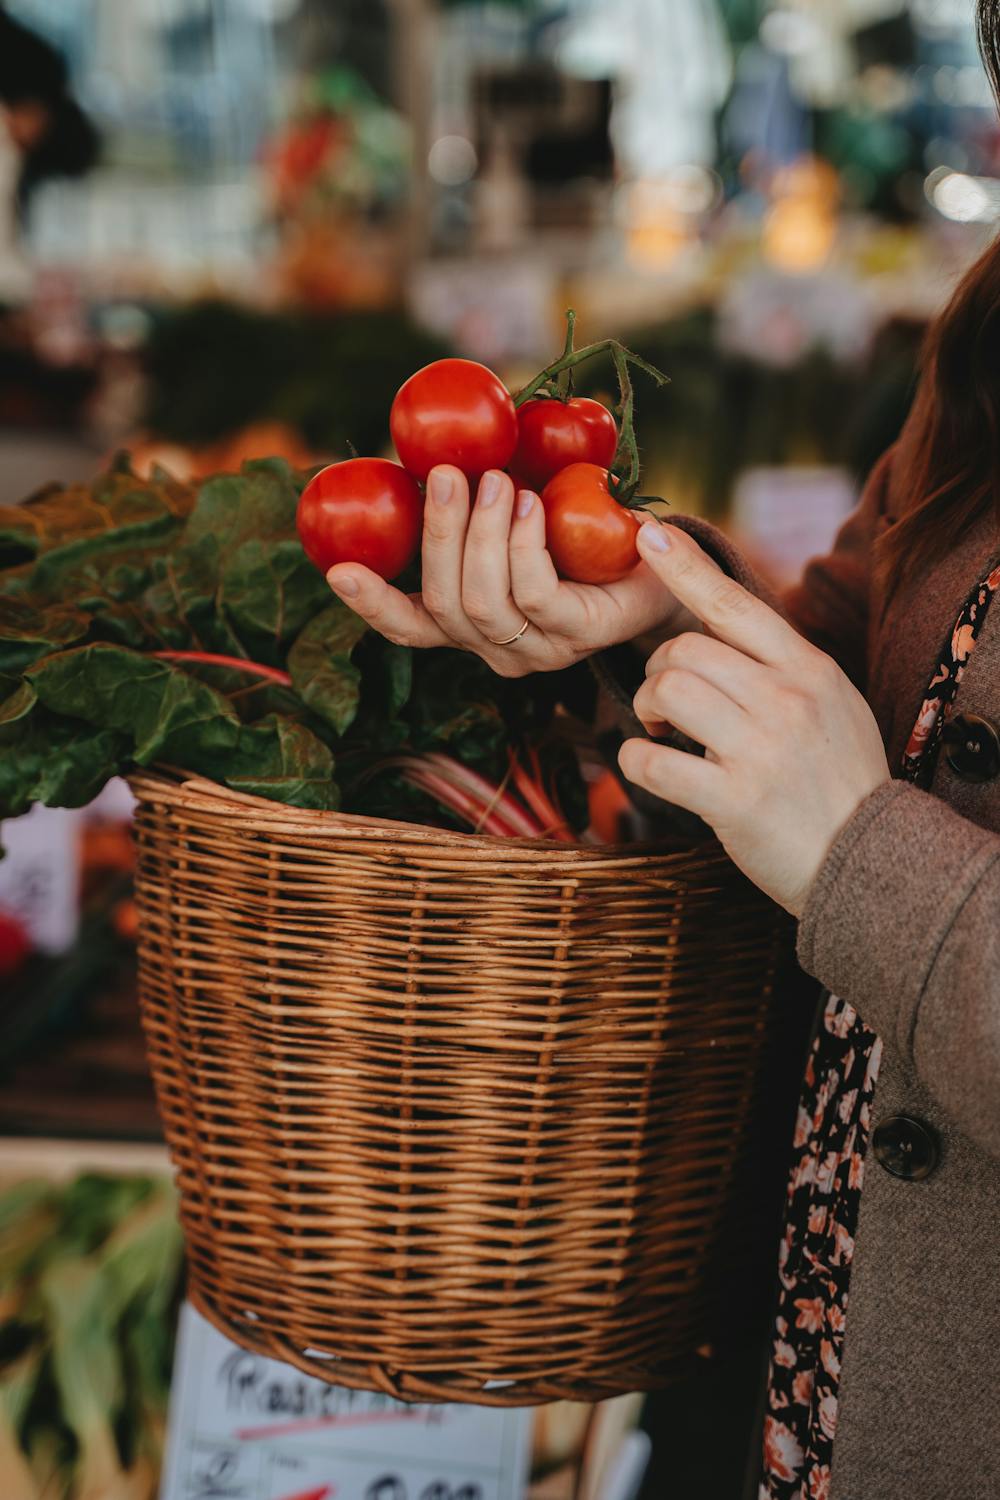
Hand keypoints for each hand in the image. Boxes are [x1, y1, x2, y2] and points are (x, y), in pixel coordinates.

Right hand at [325, 466, 685, 677]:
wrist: (668, 563)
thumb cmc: (585, 532)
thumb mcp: (520, 512)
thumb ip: (477, 499)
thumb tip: (429, 447)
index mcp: (473, 627)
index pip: (411, 628)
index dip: (372, 604)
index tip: (337, 570)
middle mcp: (499, 649)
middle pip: (444, 606)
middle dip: (438, 535)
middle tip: (447, 474)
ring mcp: (540, 650)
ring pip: (483, 603)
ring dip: (480, 535)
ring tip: (493, 480)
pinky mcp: (580, 635)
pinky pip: (535, 594)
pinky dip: (523, 544)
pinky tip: (531, 505)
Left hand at [619, 522, 889, 916]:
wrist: (868, 860)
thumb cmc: (838, 780)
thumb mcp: (832, 704)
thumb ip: (784, 665)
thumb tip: (725, 622)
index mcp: (808, 670)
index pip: (735, 604)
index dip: (686, 566)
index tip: (650, 534)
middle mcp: (786, 700)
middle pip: (685, 649)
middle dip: (657, 671)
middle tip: (663, 702)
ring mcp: (761, 749)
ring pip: (668, 690)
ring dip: (647, 708)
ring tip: (660, 729)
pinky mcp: (734, 800)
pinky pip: (653, 761)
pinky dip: (636, 760)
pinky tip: (649, 765)